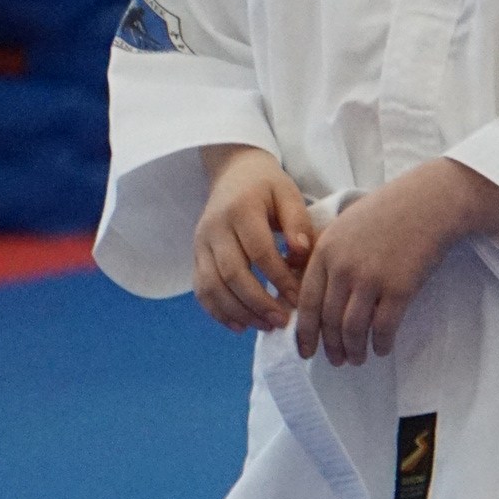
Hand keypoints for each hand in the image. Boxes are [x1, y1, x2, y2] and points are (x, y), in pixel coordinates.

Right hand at [194, 147, 315, 332]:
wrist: (233, 173)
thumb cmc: (267, 186)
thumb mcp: (288, 193)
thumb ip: (297, 222)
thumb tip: (302, 254)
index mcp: (240, 209)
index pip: (259, 251)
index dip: (279, 278)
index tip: (298, 298)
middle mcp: (215, 227)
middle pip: (232, 274)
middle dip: (258, 302)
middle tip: (282, 321)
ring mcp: (201, 243)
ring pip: (212, 287)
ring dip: (239, 312)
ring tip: (265, 326)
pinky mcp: (196, 256)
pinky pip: (201, 290)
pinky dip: (218, 312)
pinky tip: (241, 325)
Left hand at [296, 159, 498, 366]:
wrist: (431, 202)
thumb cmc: (389, 211)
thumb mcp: (345, 225)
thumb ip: (326, 254)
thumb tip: (309, 288)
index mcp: (326, 250)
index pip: (307, 302)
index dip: (305, 332)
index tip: (305, 350)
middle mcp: (343, 267)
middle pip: (329, 320)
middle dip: (331, 347)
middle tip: (336, 361)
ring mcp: (371, 278)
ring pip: (353, 329)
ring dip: (354, 350)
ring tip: (357, 358)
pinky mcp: (399, 288)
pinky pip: (383, 328)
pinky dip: (380, 344)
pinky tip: (382, 349)